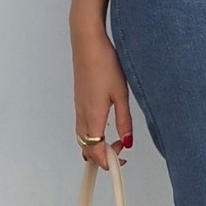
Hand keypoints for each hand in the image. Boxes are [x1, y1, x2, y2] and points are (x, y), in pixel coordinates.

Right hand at [72, 28, 132, 169]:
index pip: (95, 150)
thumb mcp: (121, 94)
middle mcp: (82, 115)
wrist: (88, 44)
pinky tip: (104, 128)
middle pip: (86, 148)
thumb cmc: (105, 65)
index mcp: (93, 116)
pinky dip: (91, 135)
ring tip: (114, 143)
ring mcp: (78, 108)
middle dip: (101, 156)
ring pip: (82, 138)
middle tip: (120, 152)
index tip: (121, 161)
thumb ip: (124, 120)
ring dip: (95, 146)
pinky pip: (81, 127)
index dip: (107, 161)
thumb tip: (127, 143)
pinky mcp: (78, 101)